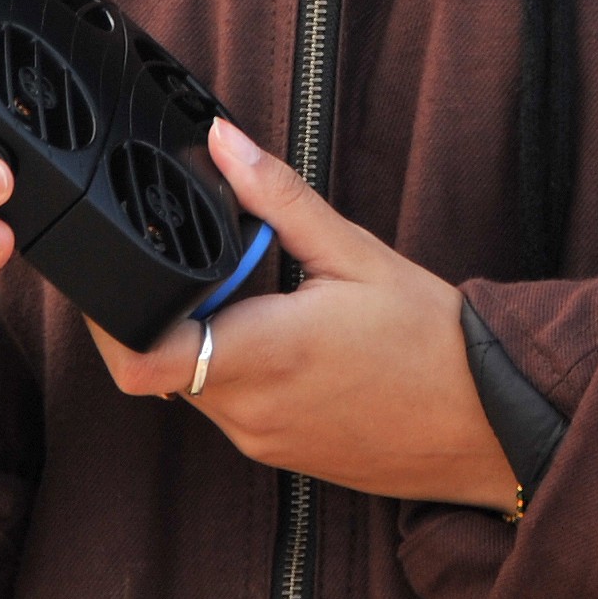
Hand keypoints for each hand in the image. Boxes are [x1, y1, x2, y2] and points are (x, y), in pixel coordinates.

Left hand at [90, 117, 516, 511]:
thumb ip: (277, 198)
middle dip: (171, 310)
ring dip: (207, 339)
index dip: (108, 319)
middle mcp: (250, 411)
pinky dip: (237, 369)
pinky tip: (289, 340)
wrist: (489, 422)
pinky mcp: (279, 456)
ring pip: (195, 387)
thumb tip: (222, 142)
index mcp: (265, 355)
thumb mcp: (355, 252)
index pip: (141, 358)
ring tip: (266, 300)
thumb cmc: (433, 341)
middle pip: (161, 364)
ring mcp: (262, 441)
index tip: (117, 271)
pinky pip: (230, 409)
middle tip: (215, 266)